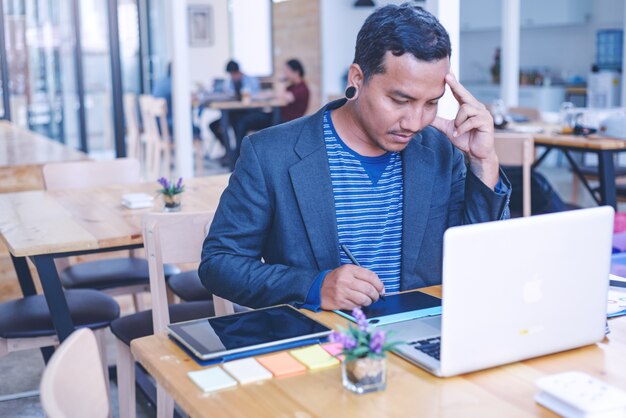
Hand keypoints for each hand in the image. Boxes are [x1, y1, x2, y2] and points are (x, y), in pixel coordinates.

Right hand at [320, 264, 383, 309]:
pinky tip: (357, 302)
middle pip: (369, 289)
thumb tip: (379, 286)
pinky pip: (356, 306)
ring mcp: (342, 291)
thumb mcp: (347, 272)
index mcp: (349, 269)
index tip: (382, 289)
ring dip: (369, 302)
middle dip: (376, 295)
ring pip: (364, 299)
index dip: (379, 284)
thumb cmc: (336, 280)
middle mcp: (346, 279)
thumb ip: (362, 276)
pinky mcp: (340, 302)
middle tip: (376, 297)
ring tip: (367, 301)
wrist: (318, 288)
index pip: (370, 276)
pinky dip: (360, 306)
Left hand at [431, 73, 498, 188]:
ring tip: (456, 130)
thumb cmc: (465, 140)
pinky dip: (462, 128)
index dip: (453, 83)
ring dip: (458, 121)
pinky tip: (458, 133)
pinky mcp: (486, 122)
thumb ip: (439, 122)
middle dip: (456, 85)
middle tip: (447, 76)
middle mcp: (477, 107)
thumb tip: (426, 116)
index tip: (447, 73)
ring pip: (465, 109)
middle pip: (464, 94)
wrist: (476, 153)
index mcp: (468, 107)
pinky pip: (471, 120)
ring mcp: (483, 114)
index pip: (460, 93)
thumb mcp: (448, 129)